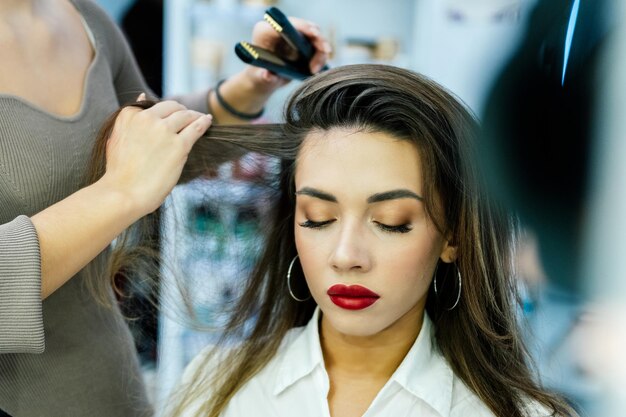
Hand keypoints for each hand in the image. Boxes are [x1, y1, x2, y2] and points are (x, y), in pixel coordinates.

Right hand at [100, 100, 211, 214]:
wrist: (123, 194)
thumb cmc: (119, 173)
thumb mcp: (117, 138)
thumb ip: (130, 118)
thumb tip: (143, 95)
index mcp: (130, 115)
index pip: (154, 106)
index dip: (166, 111)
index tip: (172, 116)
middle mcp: (147, 118)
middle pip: (172, 107)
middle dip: (181, 110)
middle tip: (189, 116)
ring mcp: (164, 130)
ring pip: (186, 115)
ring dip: (195, 115)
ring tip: (201, 118)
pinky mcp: (179, 145)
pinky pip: (196, 128)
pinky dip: (204, 122)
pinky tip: (208, 121)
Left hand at [246, 16, 331, 89]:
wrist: (263, 80)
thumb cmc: (258, 77)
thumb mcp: (259, 78)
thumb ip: (264, 77)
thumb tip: (267, 75)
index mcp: (266, 31)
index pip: (287, 23)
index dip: (303, 27)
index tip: (315, 34)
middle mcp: (281, 29)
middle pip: (305, 28)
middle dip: (318, 39)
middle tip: (326, 51)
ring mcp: (293, 36)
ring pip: (314, 38)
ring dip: (320, 53)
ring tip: (314, 70)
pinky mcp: (301, 44)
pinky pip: (316, 47)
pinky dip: (320, 57)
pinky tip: (316, 70)